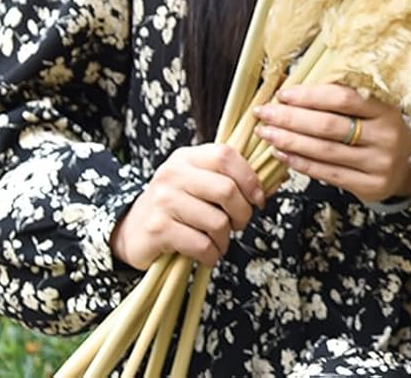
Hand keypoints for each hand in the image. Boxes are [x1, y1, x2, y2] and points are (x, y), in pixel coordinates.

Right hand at [110, 142, 265, 270]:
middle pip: (226, 190)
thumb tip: (279, 179)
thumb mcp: (200, 183)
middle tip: (240, 224)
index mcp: (188, 157)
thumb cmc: (176, 206)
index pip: (226, 155)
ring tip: (221, 242)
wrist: (131, 231)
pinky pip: (200, 244)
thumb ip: (233, 178)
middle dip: (243, 213)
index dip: (249, 178)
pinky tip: (209, 254)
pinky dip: (212, 254)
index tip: (258, 199)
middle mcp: (173, 174)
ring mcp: (163, 201)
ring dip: (226, 238)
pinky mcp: (158, 230)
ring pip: (216, 221)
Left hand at [251, 80, 410, 204]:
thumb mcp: (379, 110)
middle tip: (265, 112)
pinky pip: (327, 173)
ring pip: (324, 151)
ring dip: (290, 141)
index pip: (344, 99)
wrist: (408, 169)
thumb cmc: (384, 132)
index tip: (284, 93)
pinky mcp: (368, 186)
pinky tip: (283, 154)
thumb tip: (304, 87)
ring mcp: (377, 163)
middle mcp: (385, 136)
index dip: (311, 96)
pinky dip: (301, 163)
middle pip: (329, 126)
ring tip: (267, 133)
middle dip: (291, 118)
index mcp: (387, 110)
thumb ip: (350, 100)